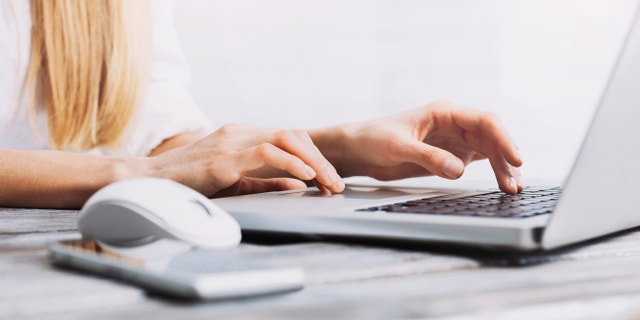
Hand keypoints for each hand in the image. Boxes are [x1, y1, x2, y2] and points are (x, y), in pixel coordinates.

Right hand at [147, 124, 344, 197]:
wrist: (150, 181)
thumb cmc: (191, 182)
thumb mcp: (237, 182)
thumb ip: (267, 182)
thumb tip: (299, 185)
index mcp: (244, 135)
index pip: (290, 138)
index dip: (315, 157)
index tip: (329, 179)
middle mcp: (241, 132)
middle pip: (295, 136)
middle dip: (321, 160)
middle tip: (336, 183)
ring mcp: (232, 141)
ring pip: (286, 139)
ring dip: (313, 162)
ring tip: (328, 182)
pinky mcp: (224, 157)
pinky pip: (266, 152)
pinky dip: (291, 163)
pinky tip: (305, 177)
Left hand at [313, 100, 522, 193]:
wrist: (358, 149)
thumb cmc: (373, 139)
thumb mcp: (398, 147)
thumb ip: (428, 157)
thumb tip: (459, 169)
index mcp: (444, 111)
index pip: (484, 121)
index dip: (503, 139)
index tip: (514, 159)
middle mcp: (453, 123)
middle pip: (491, 137)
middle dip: (506, 158)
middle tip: (515, 184)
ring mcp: (454, 139)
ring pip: (489, 150)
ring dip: (502, 167)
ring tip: (512, 189)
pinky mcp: (450, 155)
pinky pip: (478, 160)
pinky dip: (491, 172)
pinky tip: (501, 184)